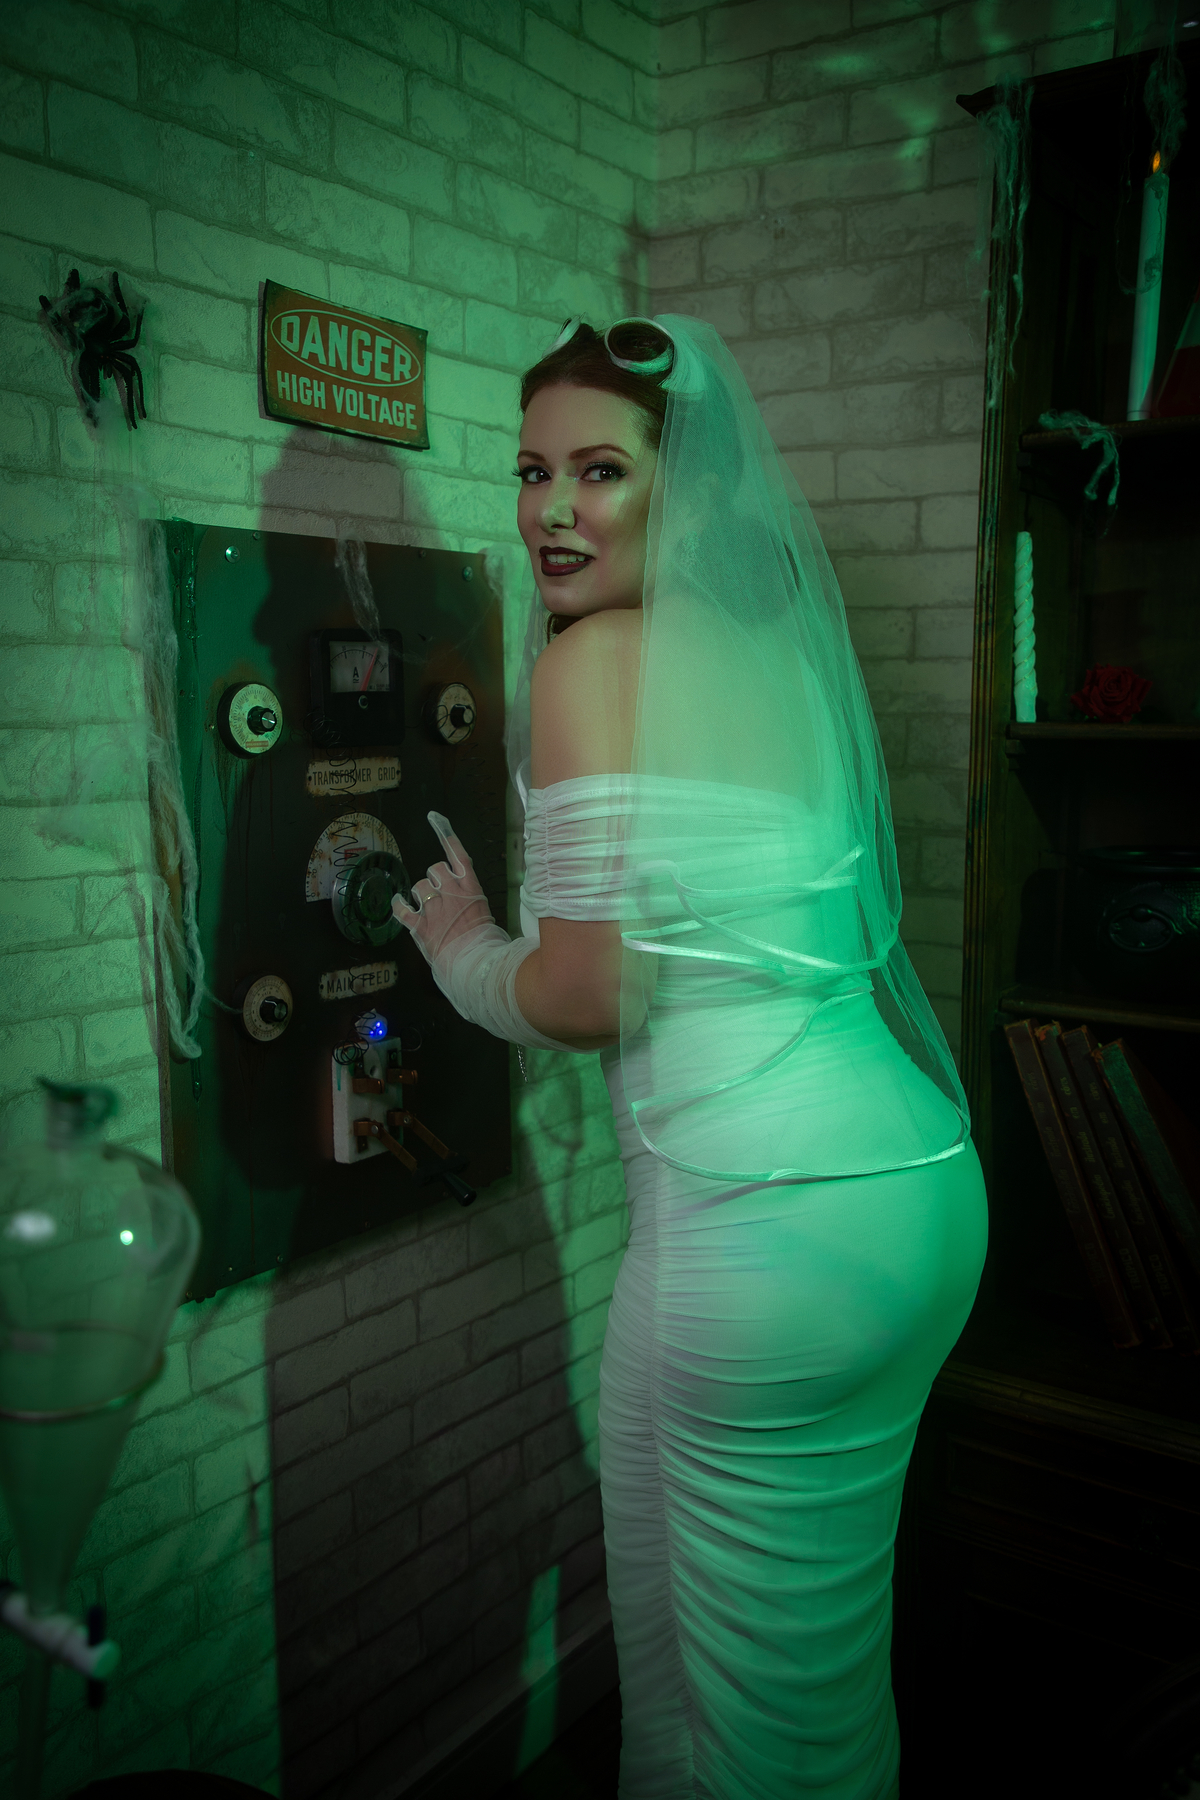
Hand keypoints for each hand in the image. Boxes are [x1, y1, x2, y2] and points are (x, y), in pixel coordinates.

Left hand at [393, 812, 495, 967]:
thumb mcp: (488, 915)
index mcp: (471, 889)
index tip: (434, 819)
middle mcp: (451, 893)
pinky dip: (399, 905)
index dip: (445, 835)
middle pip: (434, 869)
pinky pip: (402, 908)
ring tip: (428, 906)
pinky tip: (400, 904)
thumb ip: (474, 902)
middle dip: (434, 878)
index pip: (457, 855)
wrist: (477, 965)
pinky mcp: (420, 925)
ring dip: (420, 893)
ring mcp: (433, 908)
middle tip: (440, 892)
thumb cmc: (488, 944)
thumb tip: (469, 902)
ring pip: (418, 886)